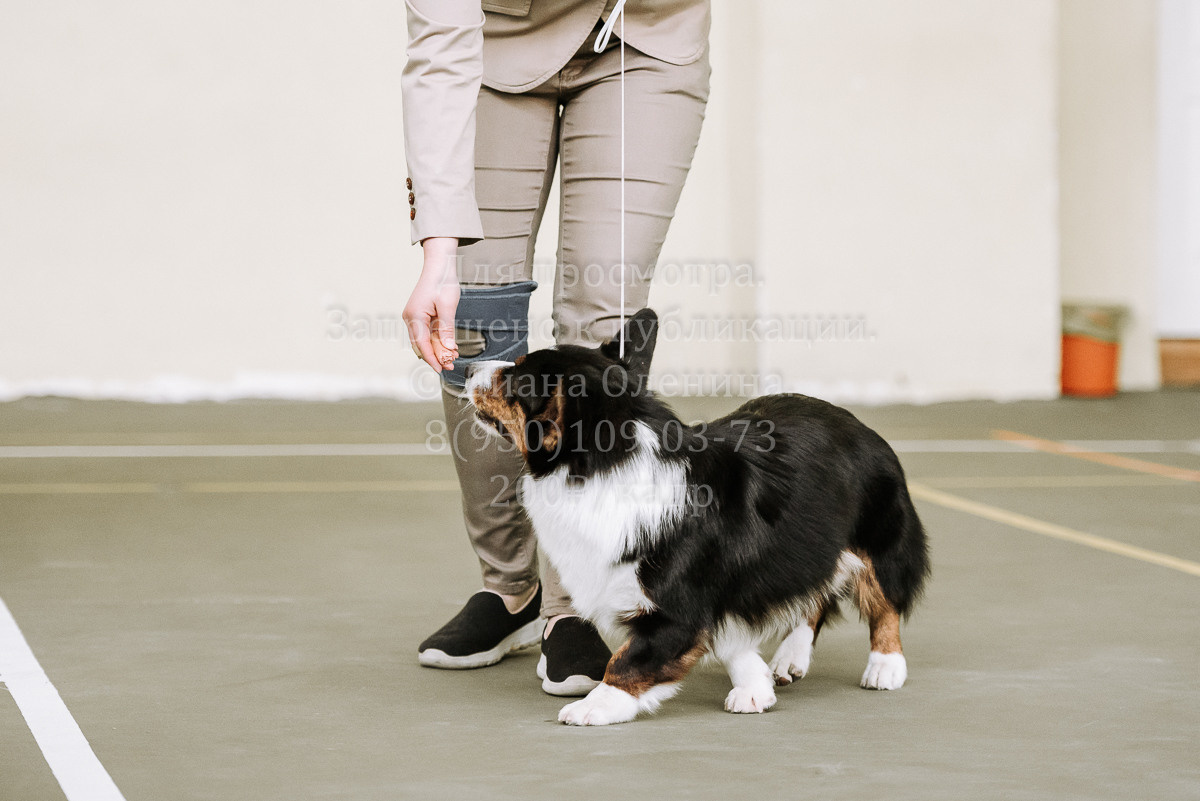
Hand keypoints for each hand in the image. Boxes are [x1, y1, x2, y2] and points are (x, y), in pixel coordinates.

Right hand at [404, 237, 459, 371]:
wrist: (439, 265)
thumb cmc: (443, 282)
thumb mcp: (447, 306)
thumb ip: (446, 329)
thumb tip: (448, 349)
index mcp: (414, 316)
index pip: (422, 344)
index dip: (432, 359)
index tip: (440, 369)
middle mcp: (410, 318)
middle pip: (421, 344)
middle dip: (436, 356)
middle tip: (450, 366)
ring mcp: (414, 317)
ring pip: (424, 340)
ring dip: (437, 349)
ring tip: (452, 357)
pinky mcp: (419, 315)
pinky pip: (427, 332)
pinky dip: (437, 340)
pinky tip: (448, 346)